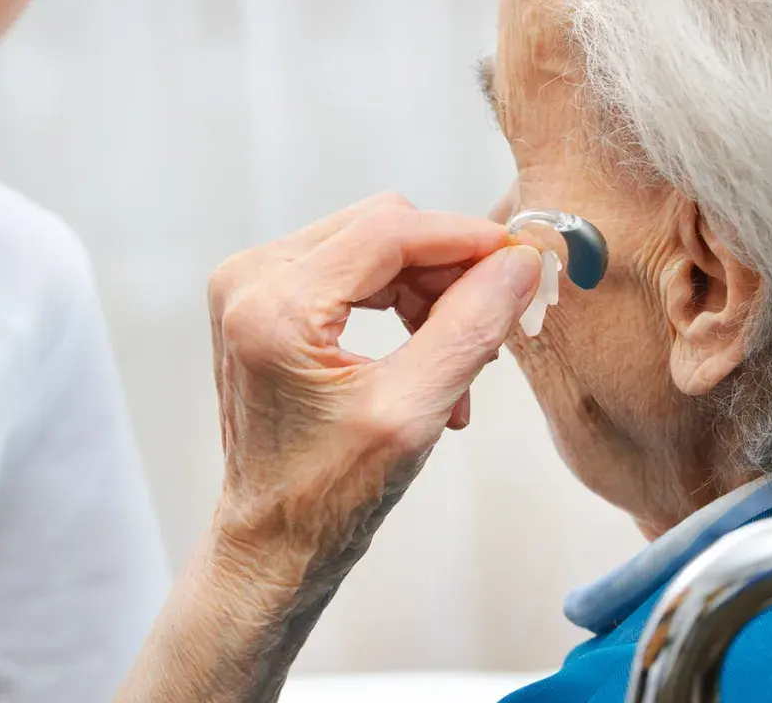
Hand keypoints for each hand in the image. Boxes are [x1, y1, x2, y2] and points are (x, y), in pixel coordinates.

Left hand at [205, 193, 543, 559]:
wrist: (272, 541)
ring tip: (459, 369)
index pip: (388, 230)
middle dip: (447, 273)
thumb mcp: (412, 413)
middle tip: (491, 333)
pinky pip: (350, 270)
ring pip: (371, 247)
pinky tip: (427, 359)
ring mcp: (250, 285)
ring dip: (427, 296)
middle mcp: (248, 279)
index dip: (465, 238)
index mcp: (273, 306)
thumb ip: (468, 328)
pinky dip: (399, 305)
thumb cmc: (327, 497)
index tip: (522, 260)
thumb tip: (518, 264)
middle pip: (380, 229)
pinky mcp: (262, 299)